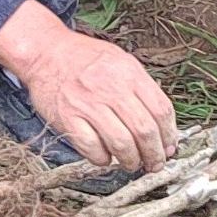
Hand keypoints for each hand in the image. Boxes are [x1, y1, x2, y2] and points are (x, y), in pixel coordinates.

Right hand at [0, 0, 177, 173]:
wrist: (47, 52)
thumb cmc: (86, 59)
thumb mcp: (121, 62)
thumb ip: (142, 89)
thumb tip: (164, 127)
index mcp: (129, 73)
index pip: (161, 110)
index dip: (170, 135)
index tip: (170, 147)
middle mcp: (111, 88)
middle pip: (144, 130)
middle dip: (155, 154)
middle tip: (155, 163)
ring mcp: (88, 104)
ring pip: (121, 144)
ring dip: (131, 160)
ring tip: (132, 163)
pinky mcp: (68, 119)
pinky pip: (92, 149)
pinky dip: (103, 159)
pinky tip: (106, 157)